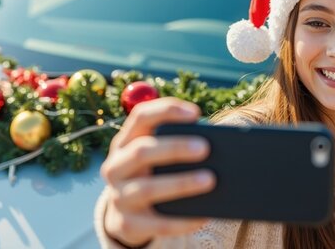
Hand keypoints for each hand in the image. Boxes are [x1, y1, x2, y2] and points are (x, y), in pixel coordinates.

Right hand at [101, 97, 215, 246]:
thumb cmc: (153, 175)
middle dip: (175, 148)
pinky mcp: (126, 224)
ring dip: (180, 183)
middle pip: (141, 151)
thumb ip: (177, 145)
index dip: (166, 111)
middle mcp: (116, 166)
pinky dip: (182, 221)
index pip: (141, 117)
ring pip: (147, 188)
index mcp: (125, 142)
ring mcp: (118, 196)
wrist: (127, 216)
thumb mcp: (157, 157)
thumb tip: (218, 144)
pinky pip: (156, 224)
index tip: (195, 113)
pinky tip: (204, 216)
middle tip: (205, 148)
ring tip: (210, 180)